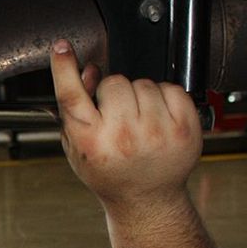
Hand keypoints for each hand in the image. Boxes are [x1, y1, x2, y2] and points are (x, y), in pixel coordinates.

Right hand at [49, 39, 201, 207]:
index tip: (62, 47)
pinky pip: (172, 88)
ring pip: (144, 82)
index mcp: (91, 142)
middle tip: (115, 114)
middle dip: (112, 91)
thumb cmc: (109, 172)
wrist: (146, 199)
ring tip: (138, 119)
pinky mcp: (184, 129)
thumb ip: (77, 110)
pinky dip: (165, 96)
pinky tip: (158, 117)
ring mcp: (157, 132)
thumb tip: (90, 70)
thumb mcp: (78, 146)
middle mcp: (123, 137)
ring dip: (139, 94)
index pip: (71, 95)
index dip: (64, 67)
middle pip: (114, 82)